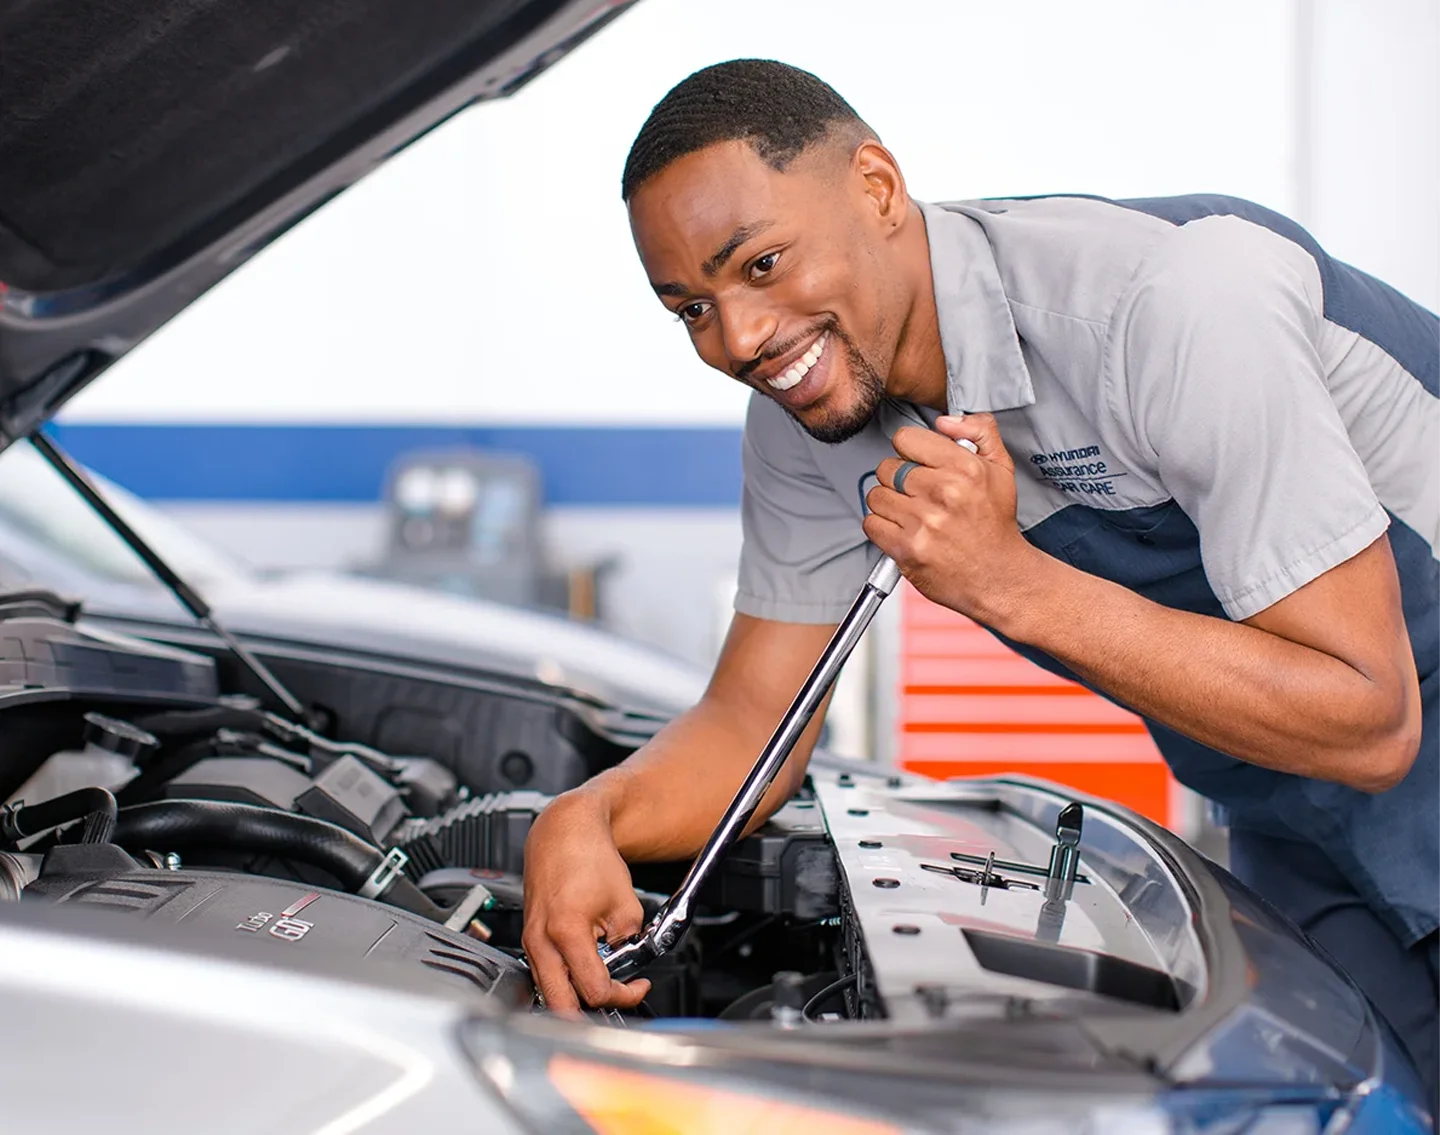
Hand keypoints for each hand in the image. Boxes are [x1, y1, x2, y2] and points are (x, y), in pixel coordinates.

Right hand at [521, 790, 651, 1012]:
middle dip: (594, 1009)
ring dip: (577, 994)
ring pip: (548, 992)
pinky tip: (586, 964)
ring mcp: (530, 941)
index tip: (638, 986)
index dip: (623, 995)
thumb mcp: (626, 903)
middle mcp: (541, 941)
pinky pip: (544, 973)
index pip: (594, 989)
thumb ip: (630, 941)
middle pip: (561, 1006)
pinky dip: (566, 978)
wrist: (563, 832)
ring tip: (604, 977)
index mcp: (566, 931)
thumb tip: (627, 966)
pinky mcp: (529, 938)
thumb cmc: (588, 856)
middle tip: (618, 996)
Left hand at [863, 414, 1039, 623]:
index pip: (905, 439)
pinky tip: (904, 530)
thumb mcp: (1000, 468)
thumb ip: (979, 431)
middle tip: (918, 494)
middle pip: (887, 468)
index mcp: (964, 468)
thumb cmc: (995, 524)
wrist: (999, 577)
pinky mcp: (907, 549)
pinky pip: (871, 524)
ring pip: (876, 495)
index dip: (909, 451)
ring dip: (888, 504)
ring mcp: (923, 522)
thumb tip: (944, 420)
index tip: (918, 463)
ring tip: (912, 513)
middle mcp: (943, 493)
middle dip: (898, 479)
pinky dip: (882, 528)